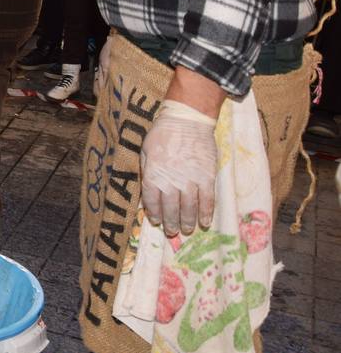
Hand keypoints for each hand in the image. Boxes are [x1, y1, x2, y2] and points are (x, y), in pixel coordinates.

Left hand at [140, 100, 217, 236]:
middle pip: (170, 208)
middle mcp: (170, 180)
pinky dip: (207, 213)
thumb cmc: (162, 134)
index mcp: (153, 174)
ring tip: (187, 230)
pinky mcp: (207, 177)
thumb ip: (146, 170)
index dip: (154, 213)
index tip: (156, 222)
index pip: (151, 201)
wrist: (187, 121)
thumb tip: (148, 190)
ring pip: (189, 207)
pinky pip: (207, 200)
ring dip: (188, 221)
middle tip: (172, 232)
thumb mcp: (146, 151)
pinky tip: (205, 222)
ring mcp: (190, 180)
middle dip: (171, 223)